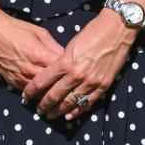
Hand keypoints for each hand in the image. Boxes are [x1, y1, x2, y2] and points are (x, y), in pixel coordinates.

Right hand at [0, 7, 64, 92]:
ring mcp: (20, 77)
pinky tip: (44, 93)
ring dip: (50, 93)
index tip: (77, 72)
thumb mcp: (40, 33)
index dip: (70, 71)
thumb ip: (54, 46)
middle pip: (52, 84)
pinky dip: (37, 93)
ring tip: (61, 94)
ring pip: (41, 92)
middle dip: (62, 85)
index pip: (61, 69)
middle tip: (72, 87)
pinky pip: (28, 92)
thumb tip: (67, 56)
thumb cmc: (15, 29)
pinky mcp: (12, 82)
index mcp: (39, 55)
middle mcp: (30, 69)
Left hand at [21, 9, 135, 120]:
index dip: (31, 91)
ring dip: (58, 111)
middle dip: (43, 105)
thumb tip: (51, 74)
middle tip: (38, 111)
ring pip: (70, 103)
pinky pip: (88, 103)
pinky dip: (77, 111)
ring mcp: (91, 82)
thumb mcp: (71, 45)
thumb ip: (61, 61)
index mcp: (66, 63)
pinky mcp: (103, 85)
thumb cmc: (93, 32)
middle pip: (54, 96)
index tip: (26, 96)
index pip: (42, 82)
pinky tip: (69, 115)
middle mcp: (77, 75)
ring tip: (51, 115)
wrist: (118, 29)